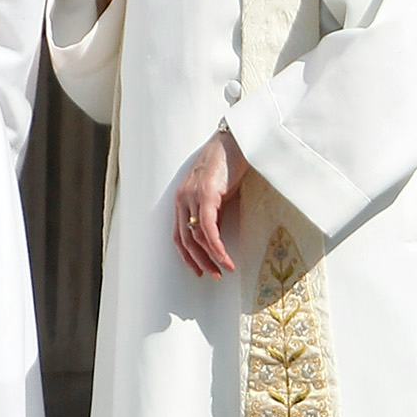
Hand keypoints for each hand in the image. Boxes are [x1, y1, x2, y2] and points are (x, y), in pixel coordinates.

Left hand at [171, 128, 247, 278]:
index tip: (199, 270)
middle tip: (213, 276)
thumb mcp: (218, 192)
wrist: (237, 140)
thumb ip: (213, 211)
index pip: (179, 234)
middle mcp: (183, 199)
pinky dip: (217, 247)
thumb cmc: (230, 164)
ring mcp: (192, 197)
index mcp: (183, 198)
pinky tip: (226, 259)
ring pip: (197, 237)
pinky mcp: (206, 195)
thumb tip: (216, 234)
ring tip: (223, 270)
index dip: (188, 256)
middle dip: (199, 261)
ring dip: (211, 258)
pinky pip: (208, 229)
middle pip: (186, 240)